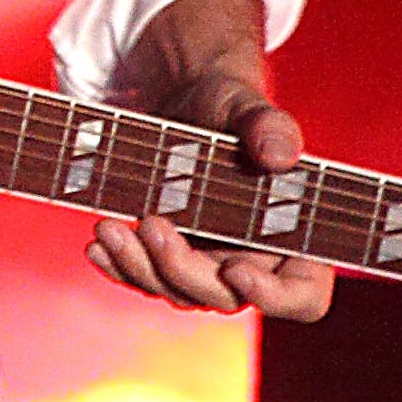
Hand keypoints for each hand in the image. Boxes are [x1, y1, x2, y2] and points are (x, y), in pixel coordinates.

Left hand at [85, 0, 335, 322]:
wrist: (185, 103)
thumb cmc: (230, 106)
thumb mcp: (247, 106)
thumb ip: (269, 127)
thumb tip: (280, 155)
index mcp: (298, 238)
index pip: (303, 296)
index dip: (274, 296)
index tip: (236, 270)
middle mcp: (258, 262)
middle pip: (226, 297)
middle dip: (183, 269)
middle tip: (153, 224)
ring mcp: (212, 266)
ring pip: (179, 292)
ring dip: (141, 267)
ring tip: (110, 228)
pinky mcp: (171, 259)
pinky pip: (147, 277)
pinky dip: (120, 265)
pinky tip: (99, 244)